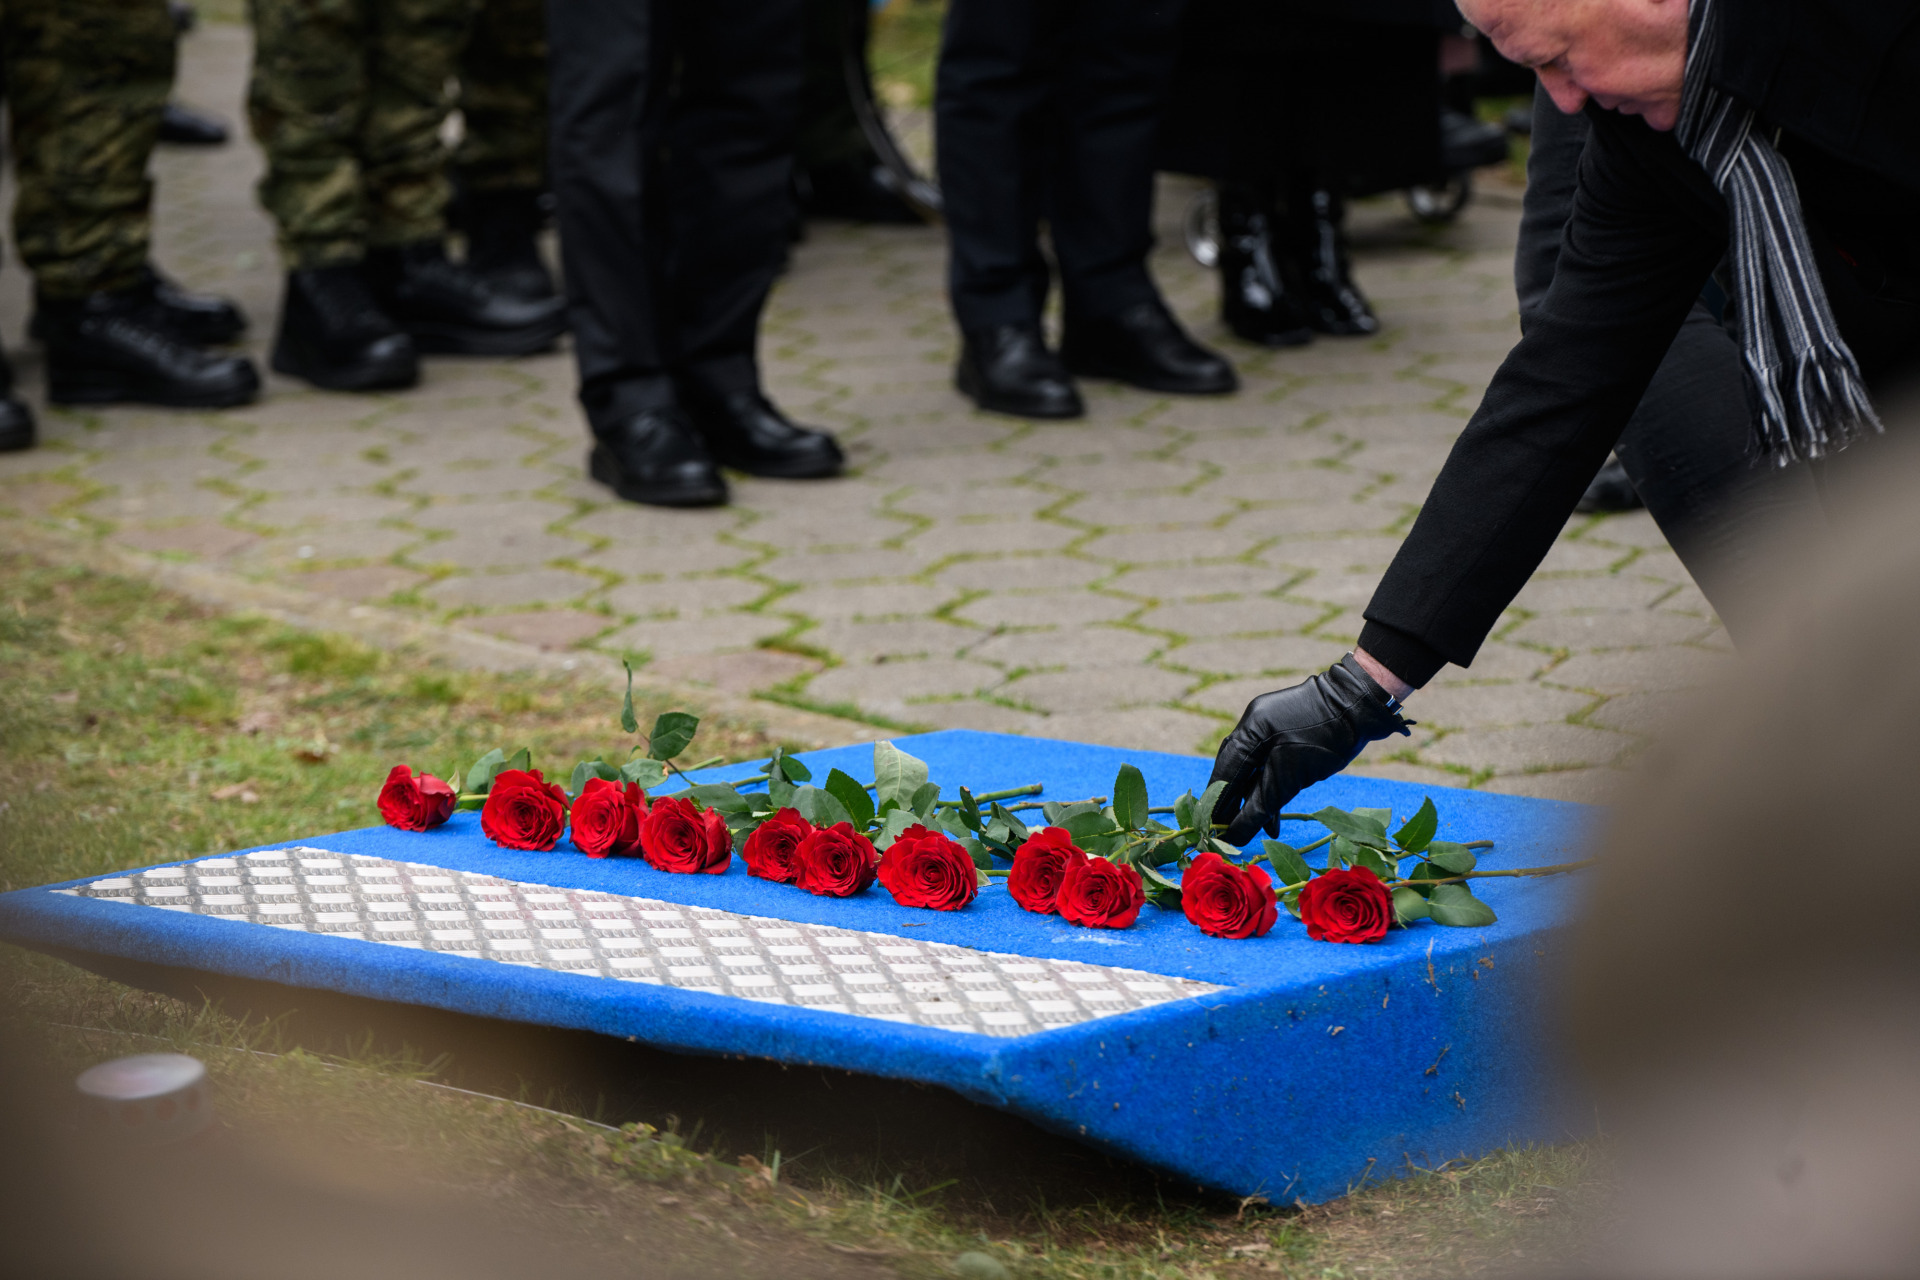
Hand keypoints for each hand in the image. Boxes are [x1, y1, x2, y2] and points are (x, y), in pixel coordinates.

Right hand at [1208, 654, 1414, 844]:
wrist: (1359, 705)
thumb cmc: (1325, 738)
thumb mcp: (1291, 778)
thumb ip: (1260, 805)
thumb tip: (1234, 834)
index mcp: (1249, 730)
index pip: (1224, 773)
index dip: (1217, 803)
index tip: (1214, 830)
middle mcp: (1253, 726)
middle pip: (1235, 771)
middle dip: (1233, 802)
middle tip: (1231, 831)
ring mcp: (1268, 727)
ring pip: (1253, 769)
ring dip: (1253, 798)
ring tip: (1254, 826)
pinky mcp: (1285, 732)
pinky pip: (1269, 763)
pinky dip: (1269, 786)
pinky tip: (1272, 813)